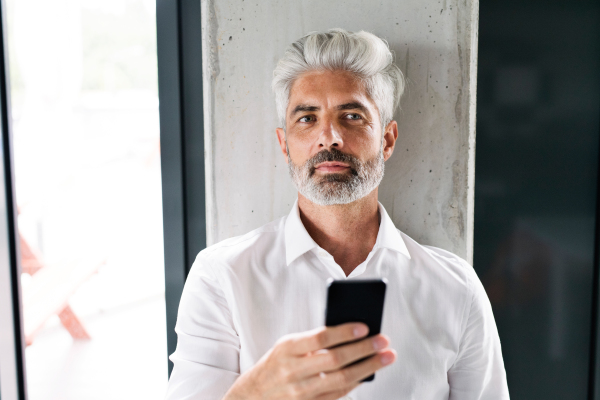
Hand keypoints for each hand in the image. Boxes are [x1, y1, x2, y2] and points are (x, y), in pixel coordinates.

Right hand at [222, 323, 395, 399]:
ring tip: (386, 357)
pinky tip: (369, 373)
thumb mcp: (288, 346)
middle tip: (384, 341)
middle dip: (364, 350)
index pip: (321, 338)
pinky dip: (356, 383)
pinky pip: (338, 395)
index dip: (344, 332)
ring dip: (368, 368)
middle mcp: (294, 371)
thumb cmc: (277, 364)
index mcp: (288, 348)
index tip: (365, 326)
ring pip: (342, 379)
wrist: (253, 396)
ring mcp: (301, 392)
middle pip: (336, 360)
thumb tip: (351, 333)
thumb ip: (314, 340)